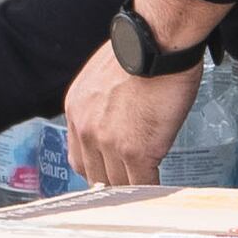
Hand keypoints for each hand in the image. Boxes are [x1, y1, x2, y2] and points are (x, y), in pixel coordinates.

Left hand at [63, 46, 197, 189]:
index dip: (98, 169)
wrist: (157, 45)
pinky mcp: (136, 151)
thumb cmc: (142, 50)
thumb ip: (102, 104)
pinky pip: (142, 184)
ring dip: (134, 189)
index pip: (79, 158)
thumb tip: (117, 118)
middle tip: (131, 186)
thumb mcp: (102, 76)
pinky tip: (160, 190)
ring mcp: (109, 143)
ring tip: (147, 192)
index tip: (110, 173)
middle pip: (95, 177)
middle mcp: (86, 129)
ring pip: (118, 185)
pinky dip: (152, 190)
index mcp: (77, 110)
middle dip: (114, 183)